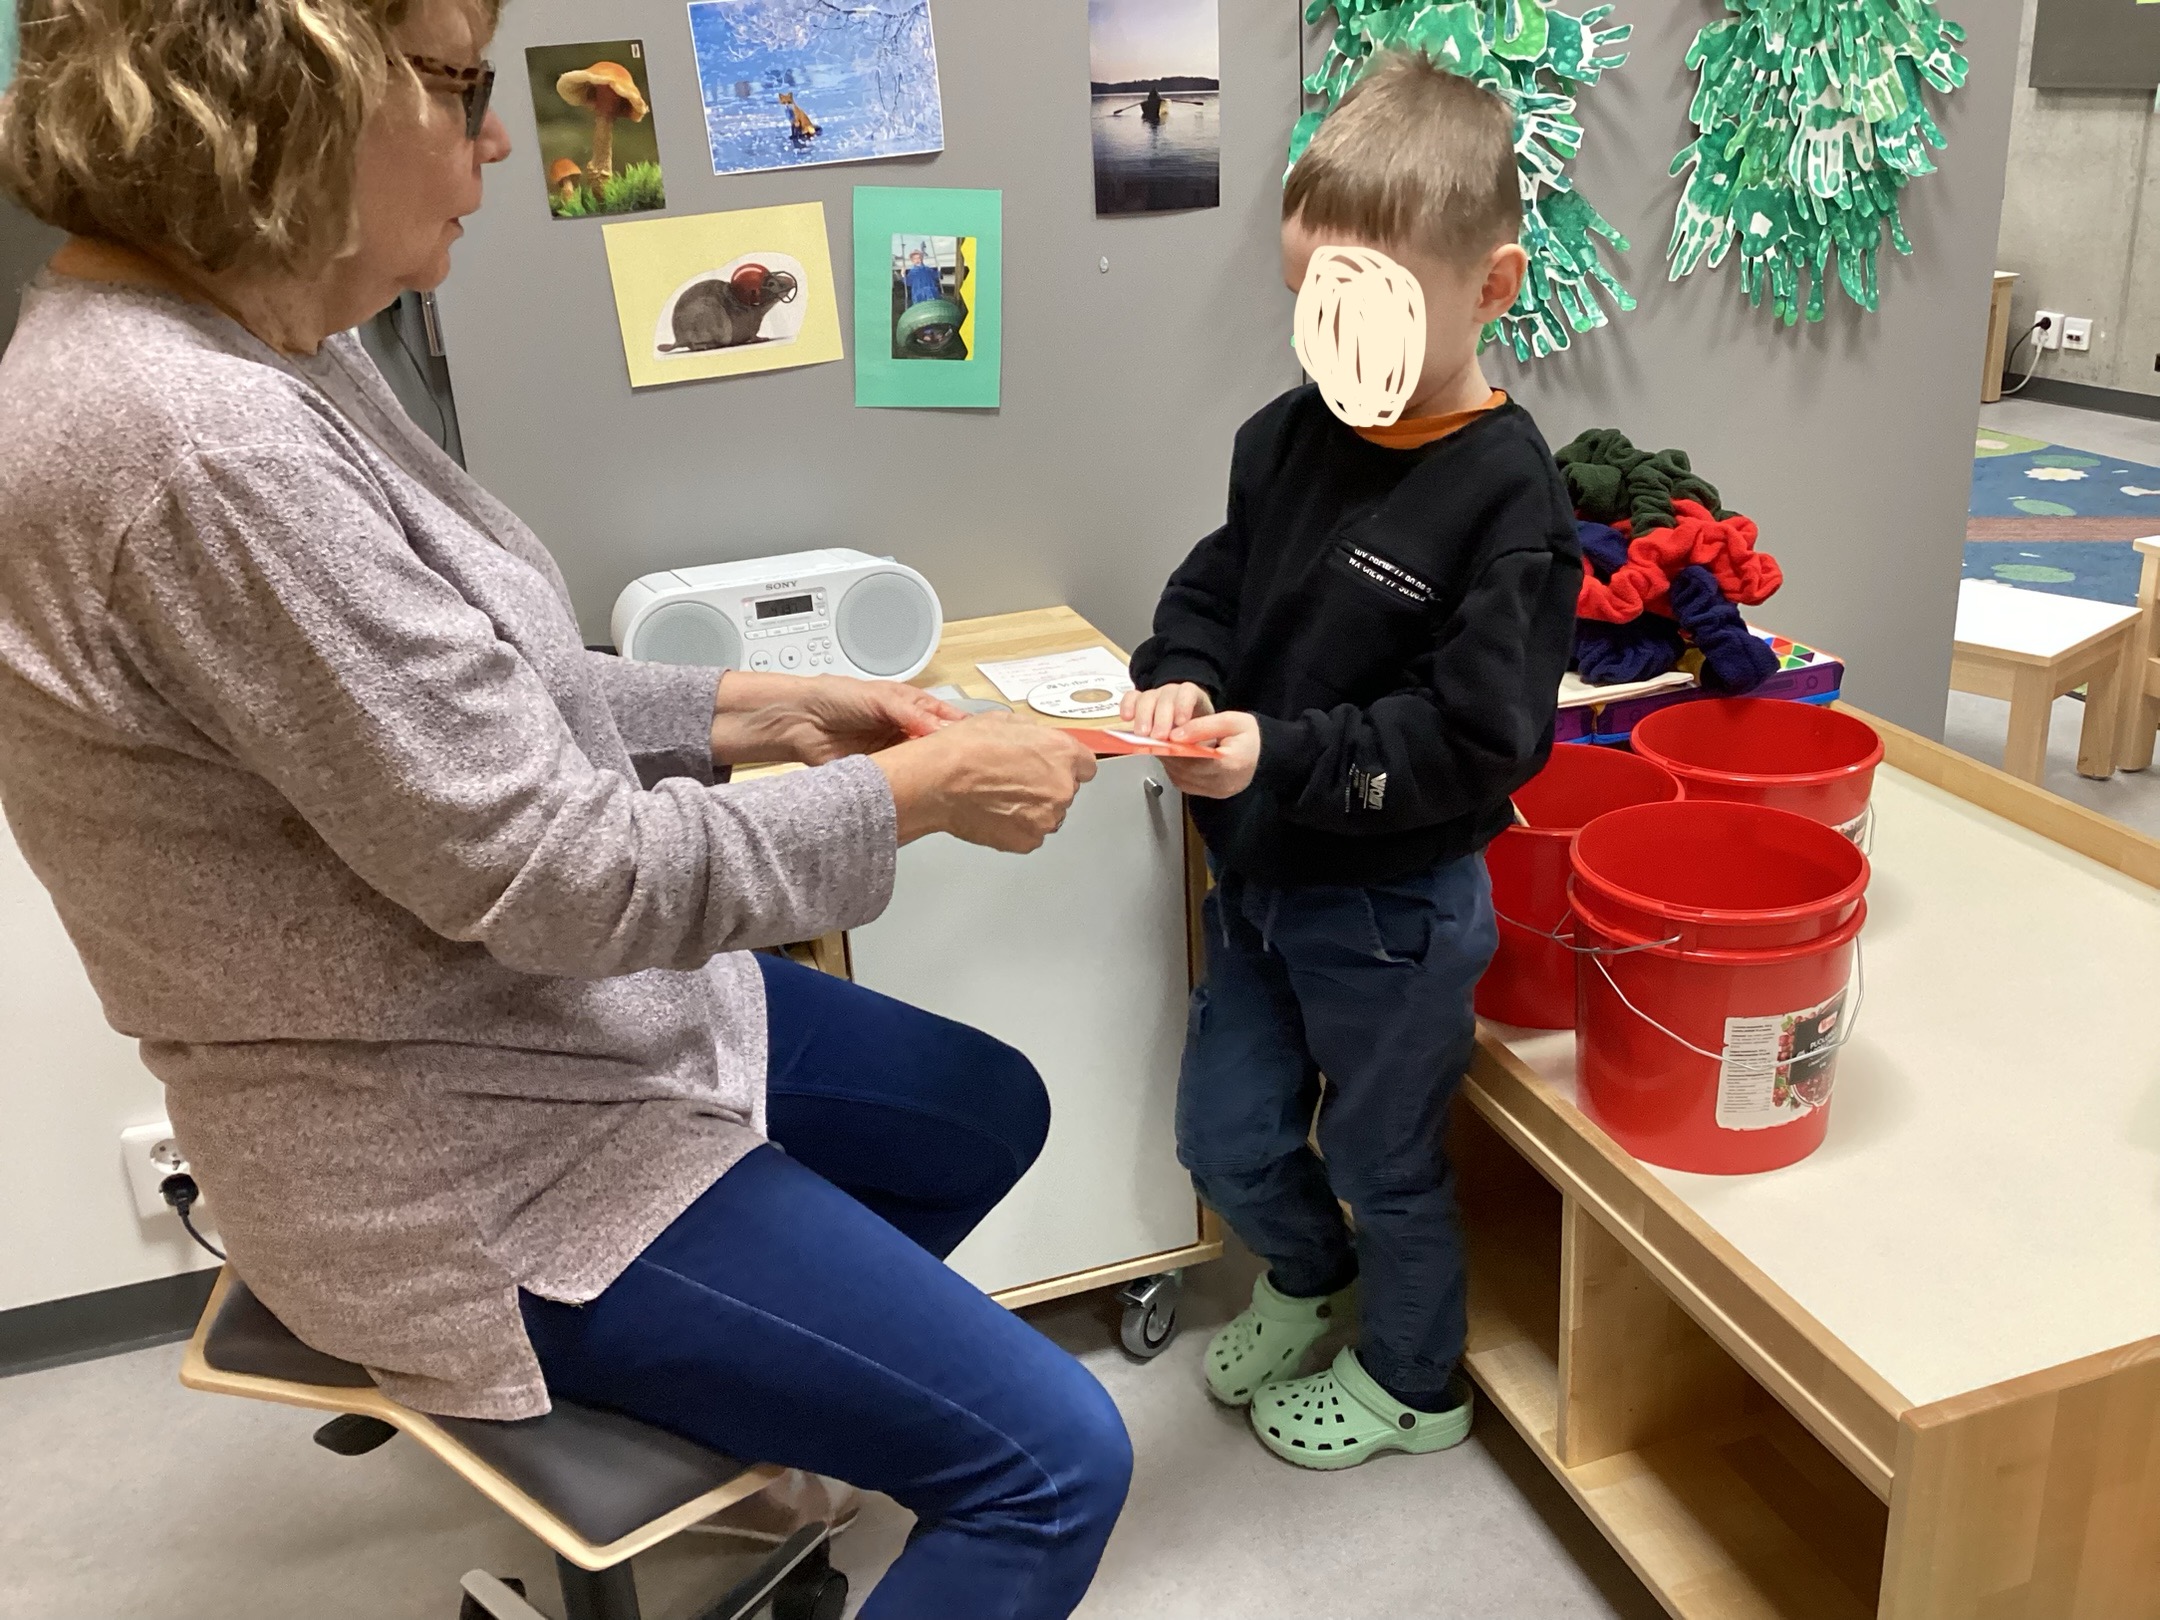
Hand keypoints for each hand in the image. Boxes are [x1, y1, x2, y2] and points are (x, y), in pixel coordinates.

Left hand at [711, 672, 961, 766]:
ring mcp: (895, 754)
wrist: (801, 721)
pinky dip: (909, 786)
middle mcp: (906, 731)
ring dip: (930, 773)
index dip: (961, 731)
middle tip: (963, 767)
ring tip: (945, 781)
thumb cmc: (835, 697)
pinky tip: (918, 790)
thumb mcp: (881, 698)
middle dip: (949, 756)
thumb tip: (940, 728)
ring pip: (921, 767)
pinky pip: (901, 782)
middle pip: (938, 747)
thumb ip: (912, 713)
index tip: (976, 742)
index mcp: (912, 707)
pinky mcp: (881, 774)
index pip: (945, 720)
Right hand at [873, 714, 1098, 852]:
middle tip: (1013, 779)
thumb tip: (1038, 741)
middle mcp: (1062, 787)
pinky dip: (1016, 827)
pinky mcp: (1028, 841)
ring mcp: (1047, 818)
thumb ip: (1034, 734)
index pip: (1086, 765)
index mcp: (1062, 753)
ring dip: (1032, 808)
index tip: (1051, 766)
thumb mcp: (1005, 721)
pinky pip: (1030, 834)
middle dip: (1045, 786)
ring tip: (999, 796)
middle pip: (1066, 790)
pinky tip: (994, 813)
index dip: (1065, 765)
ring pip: (1048, 814)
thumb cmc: (964, 749)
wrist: (937, 781)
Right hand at [1119, 682, 1214, 740]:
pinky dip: (1127, 706)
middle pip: (1166, 697)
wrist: (1183, 743)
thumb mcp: (1201, 744)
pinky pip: (1131, 698)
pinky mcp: (1139, 703)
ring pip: (1147, 698)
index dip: (1183, 705)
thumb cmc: (1194, 740)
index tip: (1180, 723)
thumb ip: (1193, 744)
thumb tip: (1183, 748)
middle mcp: (1173, 694)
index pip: (1188, 692)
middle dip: (1162, 718)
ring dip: (1144, 716)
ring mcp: (1155, 697)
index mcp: (1194, 699)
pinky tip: (1127, 718)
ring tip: (1143, 734)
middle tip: (1159, 736)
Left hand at [1162, 711, 1260, 799]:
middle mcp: (1223, 783)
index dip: (1179, 747)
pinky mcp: (1206, 794)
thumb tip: (1174, 735)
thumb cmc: (1246, 738)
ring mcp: (1214, 792)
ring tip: (1166, 744)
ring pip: (1181, 777)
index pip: (1198, 757)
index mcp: (1232, 764)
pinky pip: (1182, 782)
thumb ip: (1203, 725)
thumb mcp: (1233, 721)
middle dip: (1170, 753)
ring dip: (1170, 760)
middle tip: (1160, 738)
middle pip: (1186, 769)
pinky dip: (1175, 768)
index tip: (1168, 735)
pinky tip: (1175, 755)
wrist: (1258, 757)